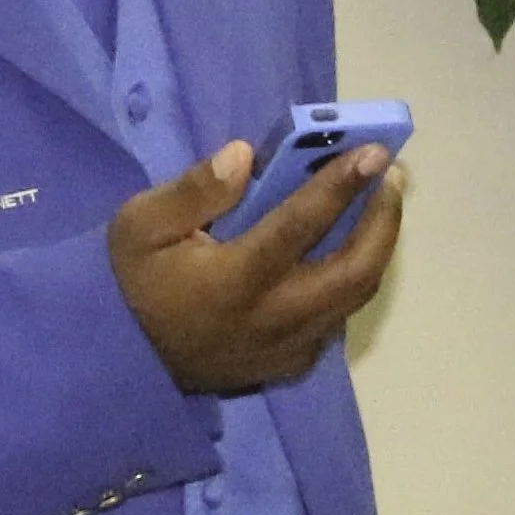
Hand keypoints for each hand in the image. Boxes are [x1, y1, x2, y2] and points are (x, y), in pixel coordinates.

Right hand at [107, 140, 403, 392]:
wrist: (123, 357)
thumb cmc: (134, 280)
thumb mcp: (140, 224)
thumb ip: (194, 189)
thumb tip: (245, 156)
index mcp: (236, 279)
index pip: (302, 225)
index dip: (342, 185)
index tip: (374, 152)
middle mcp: (274, 317)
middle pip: (354, 271)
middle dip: (383, 220)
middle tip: (391, 176)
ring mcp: (288, 347)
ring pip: (355, 297)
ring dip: (377, 247)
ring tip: (380, 203)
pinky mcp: (289, 363)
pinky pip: (337, 319)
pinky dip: (352, 279)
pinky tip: (346, 248)